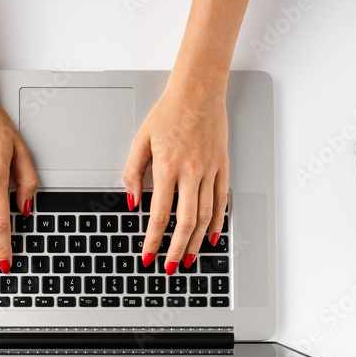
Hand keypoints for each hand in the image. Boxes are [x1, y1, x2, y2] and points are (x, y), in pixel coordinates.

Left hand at [123, 81, 227, 274]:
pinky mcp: (222, 166)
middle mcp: (190, 171)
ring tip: (190, 258)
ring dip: (197, 242)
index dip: (152, 239)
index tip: (148, 255)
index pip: (159, 214)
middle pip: (185, 222)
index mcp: (166, 167)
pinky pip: (221, 200)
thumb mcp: (140, 140)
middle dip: (177, 249)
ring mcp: (209, 170)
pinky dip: (218, 222)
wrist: (198, 90)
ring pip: (205, 216)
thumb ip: (133, 173)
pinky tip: (213, 236)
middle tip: (170, 266)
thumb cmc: (168, 112)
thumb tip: (133, 202)